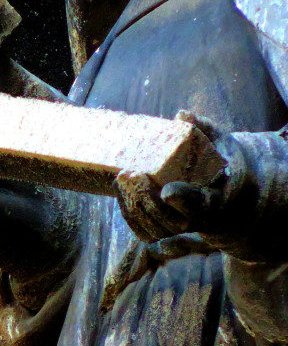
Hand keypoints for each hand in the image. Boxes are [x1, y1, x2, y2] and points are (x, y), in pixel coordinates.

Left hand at [114, 112, 287, 260]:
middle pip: (169, 220)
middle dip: (147, 198)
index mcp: (215, 201)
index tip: (166, 190)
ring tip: (122, 177)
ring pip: (151, 227)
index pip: (199, 205)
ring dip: (132, 203)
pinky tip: (120, 187)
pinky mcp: (162, 230)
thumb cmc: (220, 162)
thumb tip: (181, 115)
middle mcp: (197, 222)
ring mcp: (178, 229)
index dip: (182, 199)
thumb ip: (204, 129)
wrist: (223, 191)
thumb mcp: (220, 143)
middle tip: (133, 173)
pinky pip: (141, 229)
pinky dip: (127, 210)